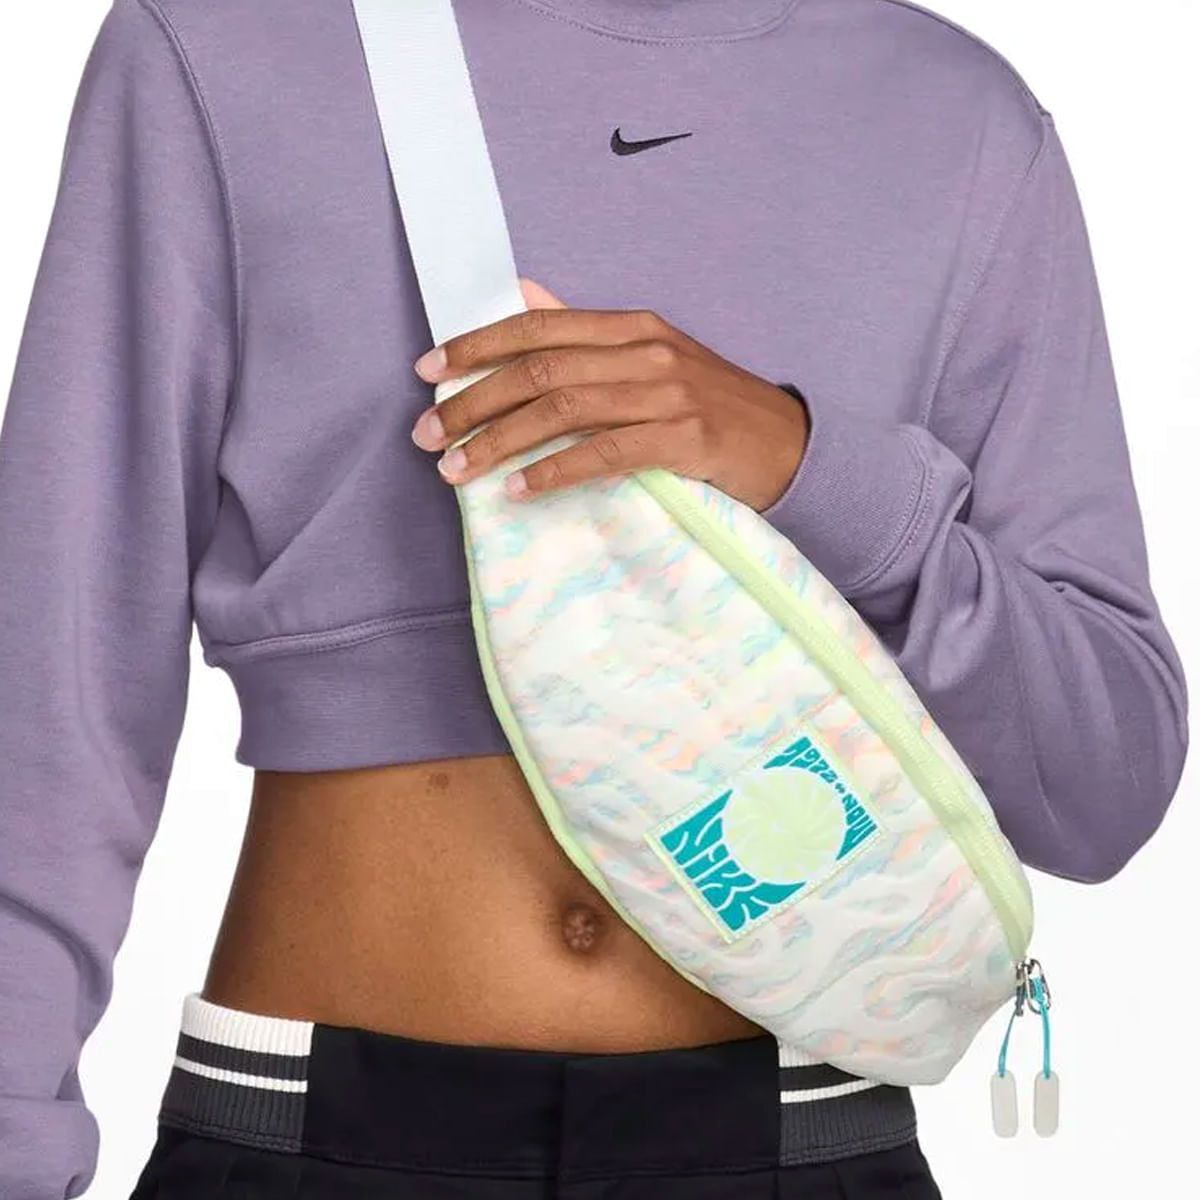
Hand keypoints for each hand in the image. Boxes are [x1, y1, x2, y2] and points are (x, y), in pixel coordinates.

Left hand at [410, 279, 809, 511]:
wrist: (789, 445)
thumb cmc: (710, 407)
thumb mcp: (652, 359)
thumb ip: (588, 337)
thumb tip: (524, 299)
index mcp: (632, 326)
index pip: (538, 327)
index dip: (477, 346)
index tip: (428, 371)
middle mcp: (646, 351)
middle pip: (539, 370)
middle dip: (472, 401)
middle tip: (426, 434)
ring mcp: (668, 394)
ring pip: (562, 410)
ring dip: (498, 441)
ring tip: (455, 469)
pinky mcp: (685, 440)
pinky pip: (604, 453)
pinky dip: (553, 471)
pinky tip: (518, 489)